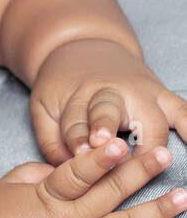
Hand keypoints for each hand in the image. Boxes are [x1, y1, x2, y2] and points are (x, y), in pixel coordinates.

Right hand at [0, 138, 184, 217]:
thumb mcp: (4, 186)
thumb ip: (33, 171)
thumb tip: (57, 166)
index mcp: (50, 197)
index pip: (80, 173)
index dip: (101, 158)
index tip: (121, 142)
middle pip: (111, 192)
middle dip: (139, 172)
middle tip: (164, 154)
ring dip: (156, 213)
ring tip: (182, 198)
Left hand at [30, 37, 186, 163]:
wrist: (84, 48)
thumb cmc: (62, 88)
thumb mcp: (44, 107)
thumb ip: (51, 138)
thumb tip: (67, 169)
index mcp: (78, 97)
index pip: (75, 120)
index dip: (76, 138)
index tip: (79, 154)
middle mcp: (110, 92)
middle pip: (110, 110)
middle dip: (108, 126)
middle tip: (106, 146)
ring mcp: (140, 93)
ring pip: (150, 115)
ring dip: (152, 137)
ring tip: (156, 159)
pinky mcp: (163, 96)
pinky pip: (184, 110)